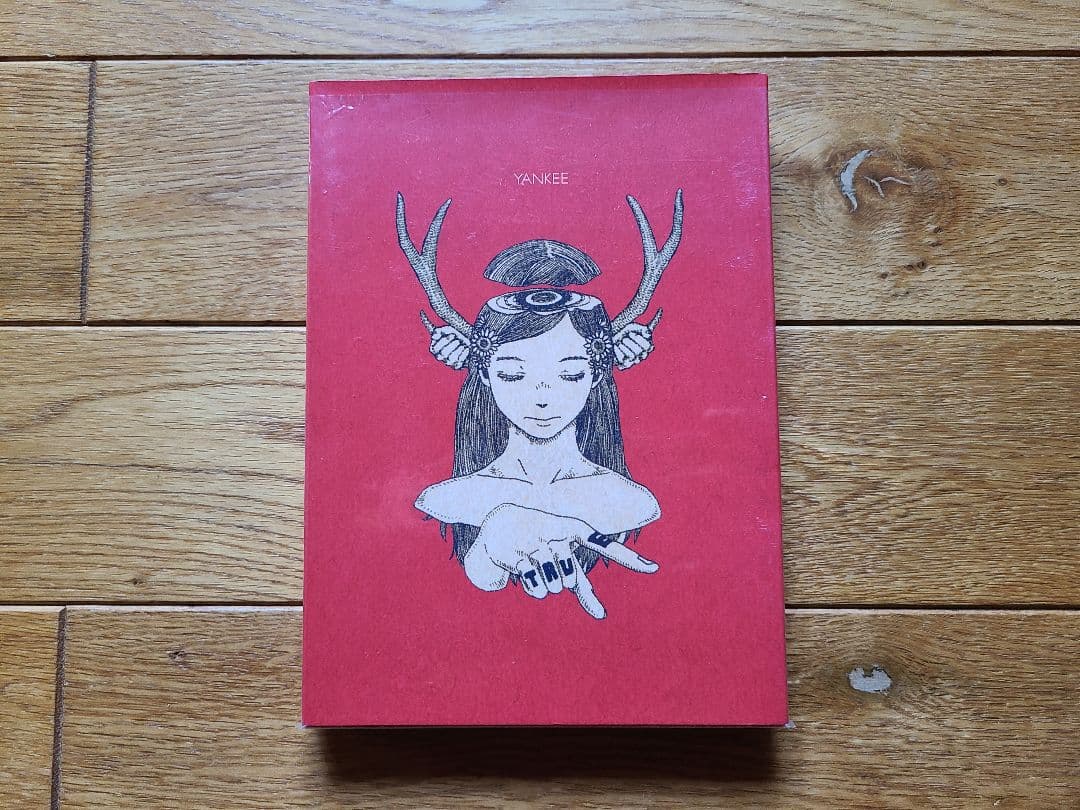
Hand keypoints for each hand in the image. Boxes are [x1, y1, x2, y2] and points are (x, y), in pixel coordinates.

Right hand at [420, 312, 468, 369]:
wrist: (470, 342)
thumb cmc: (456, 334)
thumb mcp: (446, 328)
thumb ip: (435, 325)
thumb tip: (422, 313)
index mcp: (434, 348)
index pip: (436, 347)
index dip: (445, 341)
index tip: (453, 334)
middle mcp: (439, 356)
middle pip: (443, 354)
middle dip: (452, 345)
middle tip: (458, 339)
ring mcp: (447, 362)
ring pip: (450, 359)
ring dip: (458, 350)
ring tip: (463, 344)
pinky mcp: (456, 367)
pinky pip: (458, 364)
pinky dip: (463, 355)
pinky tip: (467, 349)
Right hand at [464, 504, 658, 619]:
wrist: (502, 517)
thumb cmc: (542, 540)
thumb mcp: (563, 558)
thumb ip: (584, 586)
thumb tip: (602, 615)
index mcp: (575, 529)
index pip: (607, 545)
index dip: (630, 558)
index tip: (654, 569)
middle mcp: (559, 532)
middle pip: (569, 580)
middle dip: (558, 580)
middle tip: (546, 563)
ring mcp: (537, 541)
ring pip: (553, 587)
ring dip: (544, 586)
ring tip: (534, 565)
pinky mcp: (516, 553)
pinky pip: (535, 586)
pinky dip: (533, 588)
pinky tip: (524, 571)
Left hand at [613, 310, 661, 368]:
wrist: (613, 338)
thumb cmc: (626, 331)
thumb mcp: (637, 326)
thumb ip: (650, 322)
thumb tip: (661, 310)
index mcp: (648, 347)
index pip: (647, 346)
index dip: (638, 339)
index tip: (630, 333)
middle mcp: (642, 355)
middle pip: (639, 352)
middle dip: (630, 343)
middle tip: (623, 337)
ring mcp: (634, 361)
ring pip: (632, 357)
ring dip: (624, 348)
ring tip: (618, 341)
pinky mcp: (624, 365)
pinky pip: (623, 363)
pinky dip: (618, 355)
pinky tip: (615, 348)